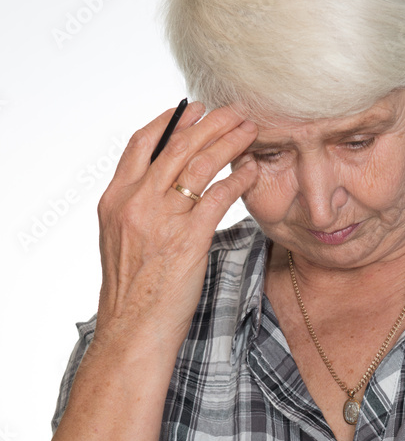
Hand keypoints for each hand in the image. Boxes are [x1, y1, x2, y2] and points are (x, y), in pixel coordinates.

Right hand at [95, 102, 257, 350]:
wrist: (132, 330)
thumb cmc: (132, 293)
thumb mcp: (121, 241)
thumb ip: (137, 209)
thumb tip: (160, 187)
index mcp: (115, 200)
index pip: (141, 144)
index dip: (169, 121)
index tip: (192, 110)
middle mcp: (135, 203)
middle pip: (176, 147)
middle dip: (209, 123)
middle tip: (234, 110)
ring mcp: (161, 220)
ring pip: (199, 165)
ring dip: (228, 142)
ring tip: (250, 130)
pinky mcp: (187, 240)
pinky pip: (219, 197)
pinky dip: (238, 178)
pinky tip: (252, 170)